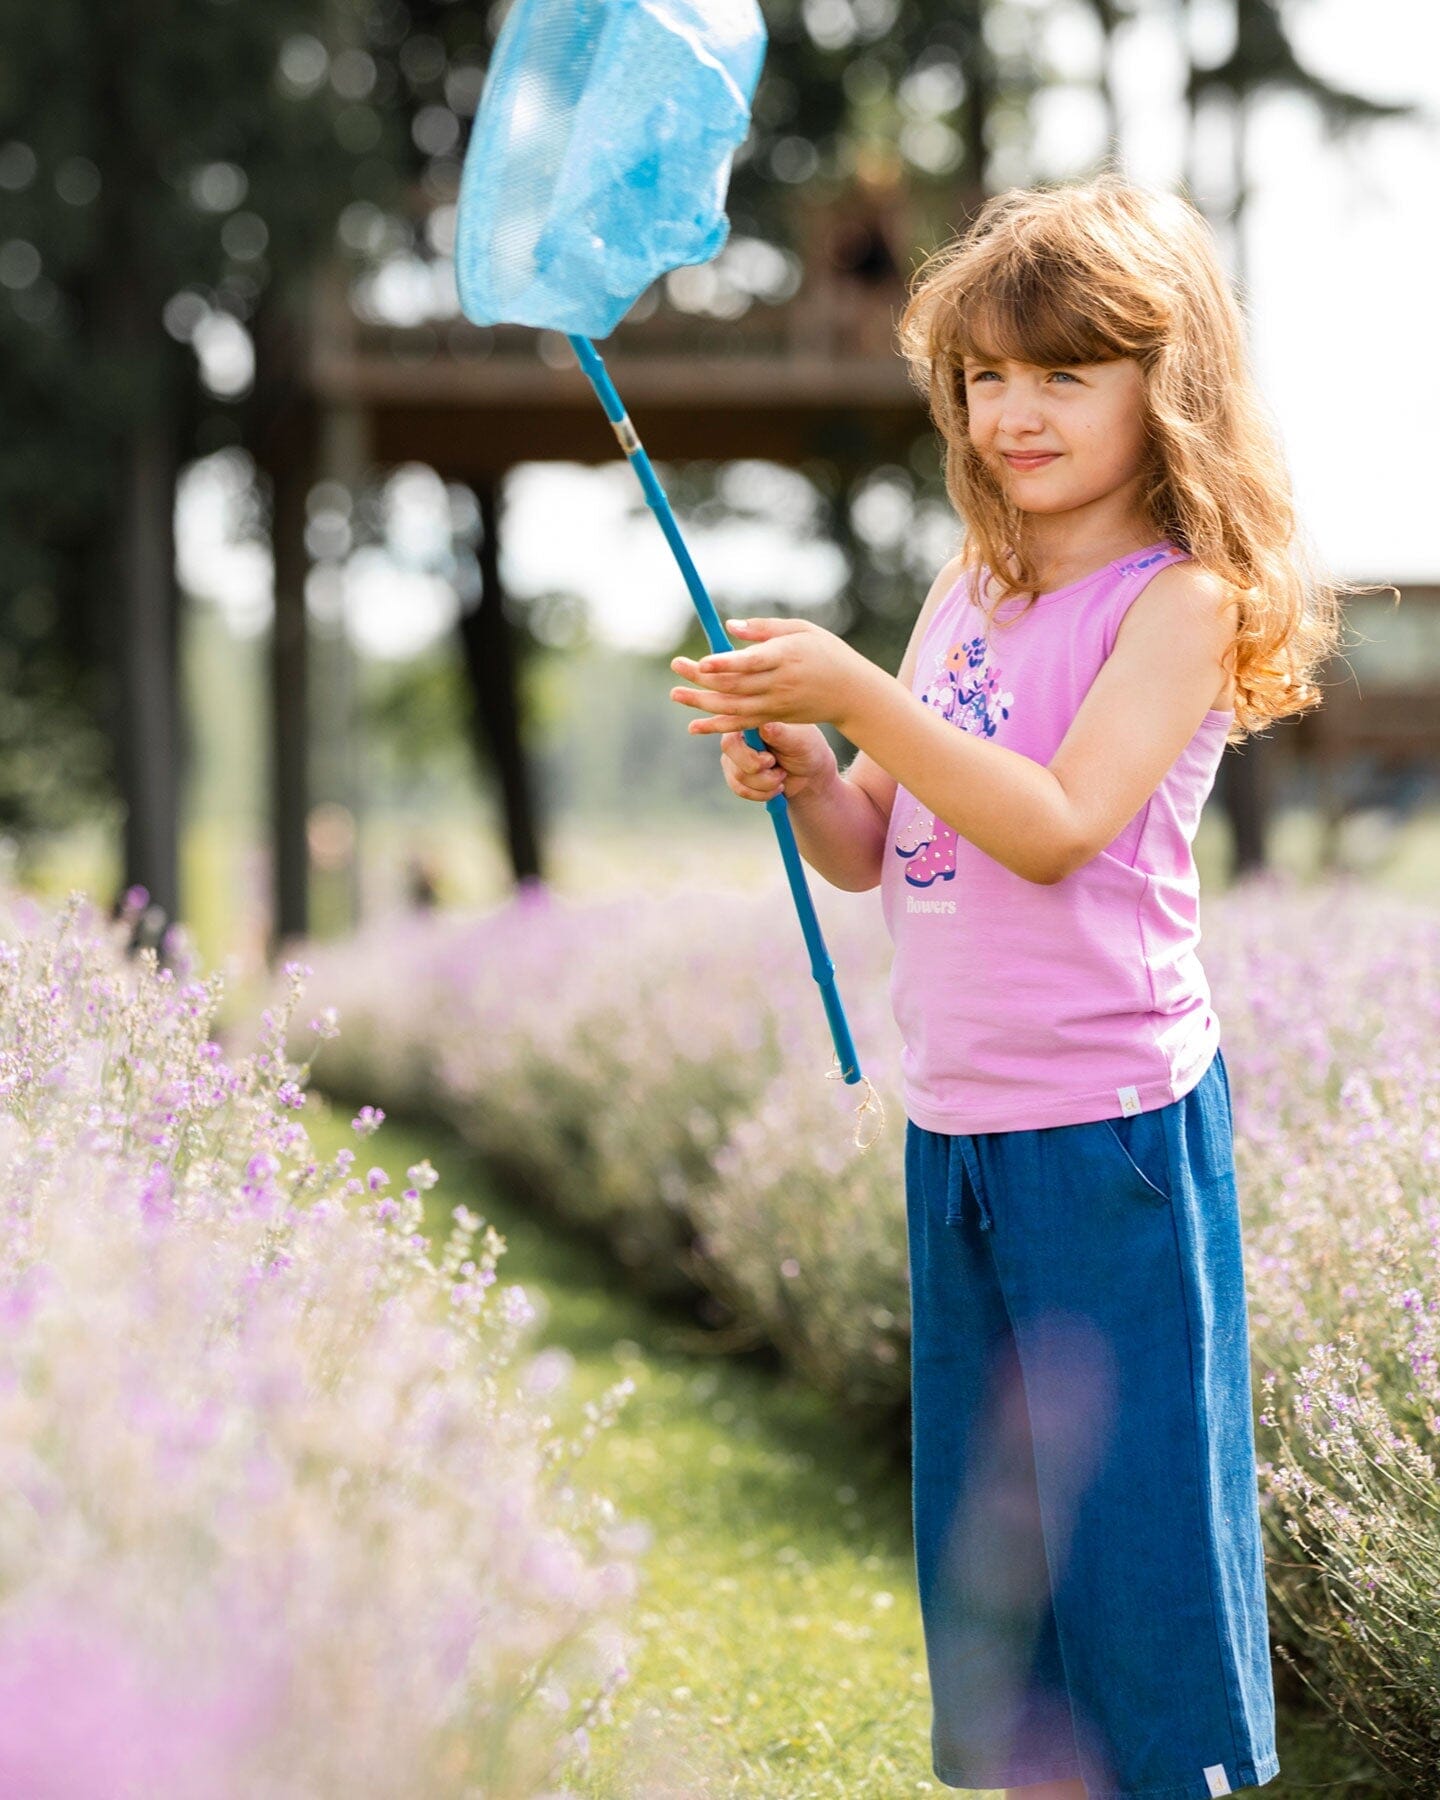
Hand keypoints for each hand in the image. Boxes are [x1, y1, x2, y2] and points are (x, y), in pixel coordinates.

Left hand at [668, 617, 873, 737]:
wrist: (851, 692)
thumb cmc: (826, 652)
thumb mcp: (802, 629)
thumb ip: (764, 628)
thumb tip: (728, 626)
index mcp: (785, 657)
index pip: (751, 663)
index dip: (725, 664)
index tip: (702, 661)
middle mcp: (778, 684)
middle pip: (734, 685)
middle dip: (701, 678)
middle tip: (676, 665)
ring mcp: (775, 705)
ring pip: (733, 708)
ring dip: (701, 703)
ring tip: (675, 695)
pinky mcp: (774, 718)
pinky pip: (741, 725)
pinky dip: (717, 727)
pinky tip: (694, 726)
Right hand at [715, 721, 837, 805]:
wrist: (809, 775)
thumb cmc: (807, 749)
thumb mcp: (800, 740)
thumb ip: (781, 733)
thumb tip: (763, 726)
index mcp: (754, 715)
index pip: (735, 721)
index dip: (748, 742)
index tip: (770, 759)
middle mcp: (739, 731)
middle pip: (729, 746)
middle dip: (756, 765)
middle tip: (775, 764)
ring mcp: (734, 753)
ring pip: (737, 773)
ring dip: (765, 782)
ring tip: (781, 775)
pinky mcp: (734, 773)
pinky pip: (739, 788)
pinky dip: (761, 793)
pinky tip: (774, 787)